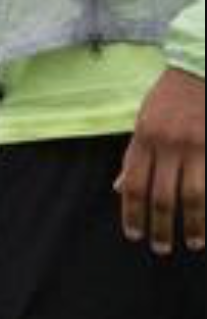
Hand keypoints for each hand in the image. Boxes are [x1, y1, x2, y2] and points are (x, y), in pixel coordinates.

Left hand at [115, 67, 205, 254]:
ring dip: (192, 224)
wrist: (200, 71)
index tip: (133, 234)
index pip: (133, 184)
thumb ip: (134, 155)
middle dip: (159, 226)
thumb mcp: (143, 121)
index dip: (132, 213)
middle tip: (160, 248)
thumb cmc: (170, 98)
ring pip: (192, 196)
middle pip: (160, 195)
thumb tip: (120, 188)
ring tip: (192, 243)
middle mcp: (167, 144)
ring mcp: (195, 147)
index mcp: (143, 138)